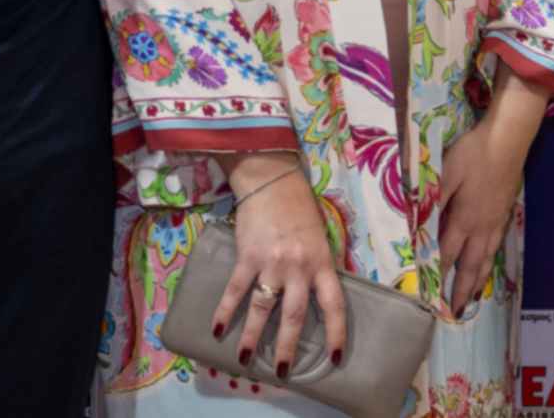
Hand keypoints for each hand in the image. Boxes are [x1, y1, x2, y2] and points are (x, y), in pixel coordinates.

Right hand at [212, 154, 345, 382]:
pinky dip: (225, 311)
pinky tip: (217, 329)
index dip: (336, 332)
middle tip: (282, 371)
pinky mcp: (247, 256)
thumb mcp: (321, 238)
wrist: (272, 181)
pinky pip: (235, 290)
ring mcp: (272, 263)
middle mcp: (299, 267)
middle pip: (294, 315)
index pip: (334, 304)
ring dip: (252, 337)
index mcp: (322, 262)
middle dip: (287, 347)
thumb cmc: (300, 209)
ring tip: (246, 359)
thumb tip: (320, 297)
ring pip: (262, 309)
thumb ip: (320, 267)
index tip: (335, 357)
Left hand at [437, 81, 539, 314]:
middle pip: (470, 264)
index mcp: (465, 218)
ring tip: (471, 299)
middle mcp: (481, 226)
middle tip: (453, 312)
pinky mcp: (505, 212)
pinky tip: (488, 263)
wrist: (509, 139)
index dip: (437, 275)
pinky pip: (496, 246)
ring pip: (486, 258)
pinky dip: (490, 262)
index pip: (447, 253)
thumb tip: (417, 224)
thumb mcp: (447, 172)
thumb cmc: (474, 153)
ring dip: (477, 281)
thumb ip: (433, 199)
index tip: (429, 298)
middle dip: (460, 289)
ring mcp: (496, 220)